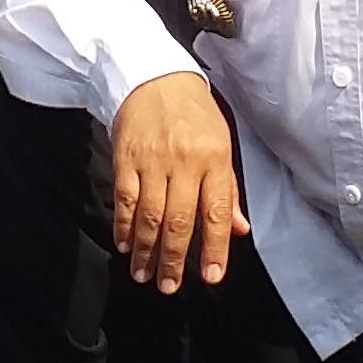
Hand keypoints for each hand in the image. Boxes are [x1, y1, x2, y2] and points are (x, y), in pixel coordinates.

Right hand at [109, 70, 244, 292]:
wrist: (155, 75)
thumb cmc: (194, 113)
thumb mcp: (222, 145)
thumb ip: (228, 190)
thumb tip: (238, 230)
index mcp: (214, 160)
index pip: (215, 211)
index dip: (214, 247)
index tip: (211, 276)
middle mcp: (184, 162)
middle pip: (179, 220)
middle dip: (174, 259)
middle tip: (170, 286)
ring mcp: (152, 161)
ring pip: (150, 215)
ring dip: (147, 250)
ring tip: (144, 275)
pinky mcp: (125, 158)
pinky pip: (125, 199)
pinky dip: (124, 225)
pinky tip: (126, 244)